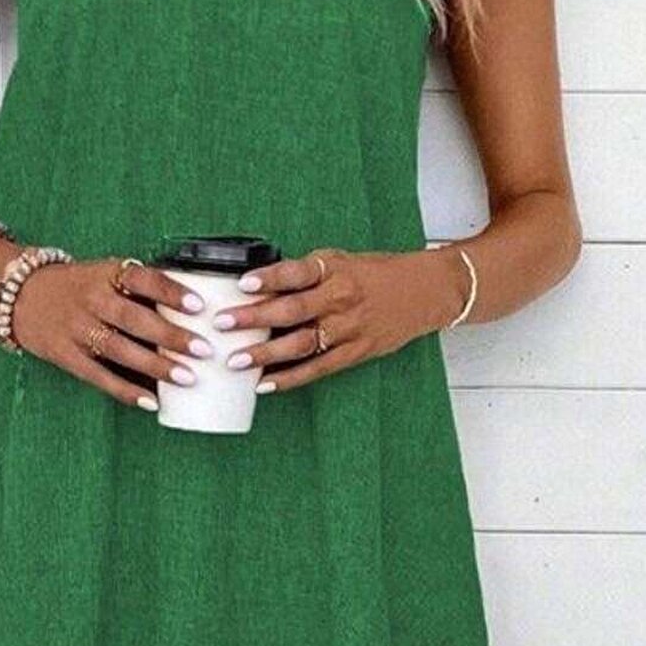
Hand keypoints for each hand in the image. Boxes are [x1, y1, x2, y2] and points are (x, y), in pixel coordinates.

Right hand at [6, 253, 212, 408]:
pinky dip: (126, 390)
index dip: (170, 292)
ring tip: (187, 377)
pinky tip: (152, 402)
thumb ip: (140, 289)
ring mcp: (77, 329)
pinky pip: (99, 376)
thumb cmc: (79, 287)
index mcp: (106, 274)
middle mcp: (92, 299)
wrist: (21, 294)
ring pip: (120, 350)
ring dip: (155, 366)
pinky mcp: (66, 355)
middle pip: (134, 319)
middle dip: (170, 336)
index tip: (199, 305)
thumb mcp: (105, 274)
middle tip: (204, 350)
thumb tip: (193, 310)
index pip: (142, 279)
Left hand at [207, 245, 467, 392]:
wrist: (423, 292)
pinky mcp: (356, 352)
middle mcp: (340, 298)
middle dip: (253, 318)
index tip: (242, 283)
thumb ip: (304, 274)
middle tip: (221, 324)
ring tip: (234, 360)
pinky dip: (290, 379)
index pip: (297, 272)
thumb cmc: (374, 274)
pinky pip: (318, 369)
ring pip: (301, 344)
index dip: (269, 278)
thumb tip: (259, 286)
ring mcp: (349, 328)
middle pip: (292, 310)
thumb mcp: (340, 261)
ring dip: (265, 354)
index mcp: (334, 269)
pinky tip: (264, 384)